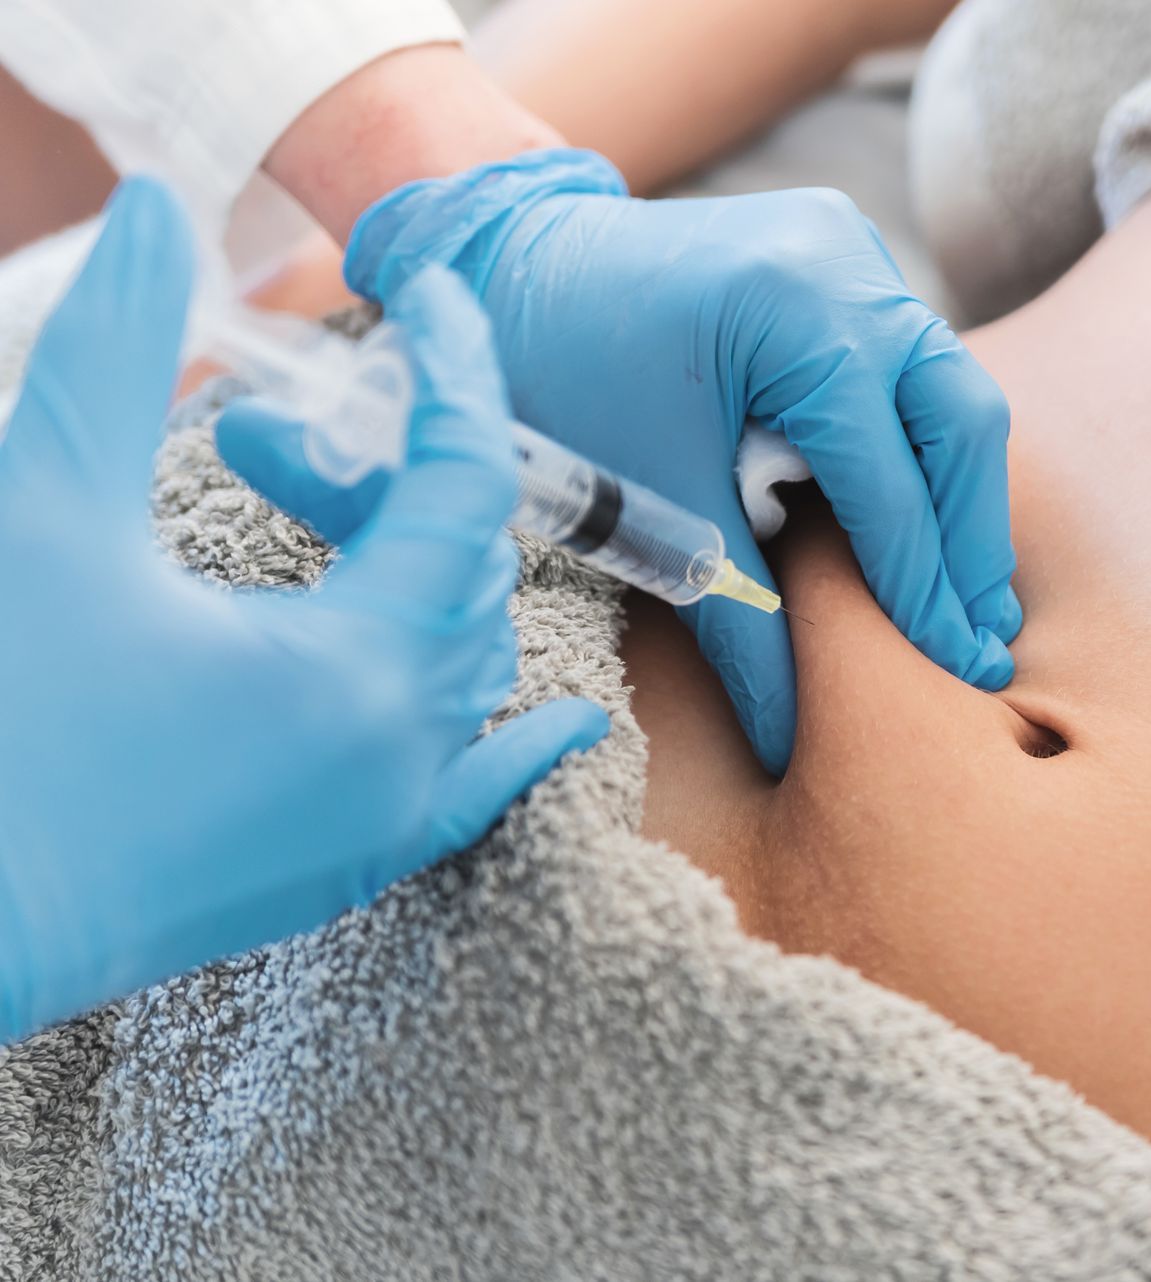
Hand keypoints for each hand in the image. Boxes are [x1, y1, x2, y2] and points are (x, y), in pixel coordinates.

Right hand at [0, 180, 606, 1043]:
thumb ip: (115, 355)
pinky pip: (477, 791)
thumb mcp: (45, 514)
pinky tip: (565, 720)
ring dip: (412, 570)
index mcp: (361, 664)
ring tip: (301, 520)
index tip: (427, 299)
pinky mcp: (349, 867)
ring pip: (465, 659)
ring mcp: (386, 820)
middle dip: (383, 475)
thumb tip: (157, 209)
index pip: (463, 483)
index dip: (453, 374)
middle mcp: (406, 750)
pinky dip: (517, 738)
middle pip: (461, 568)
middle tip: (261, 432)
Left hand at [342, 150, 1020, 772]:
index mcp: (796, 313)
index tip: (957, 667)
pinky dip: (923, 444)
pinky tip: (921, 518)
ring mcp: (851, 249)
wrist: (508, 267)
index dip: (924, 588)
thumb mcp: (652, 509)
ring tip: (968, 596)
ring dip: (961, 494)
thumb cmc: (564, 382)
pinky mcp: (845, 256)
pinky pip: (915, 361)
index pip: (890, 481)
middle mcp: (844, 265)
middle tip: (985, 636)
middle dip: (974, 539)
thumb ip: (737, 626)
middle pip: (964, 420)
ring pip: (954, 387)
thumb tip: (787, 741)